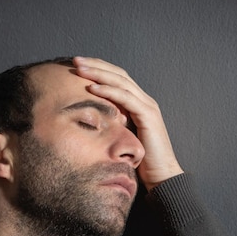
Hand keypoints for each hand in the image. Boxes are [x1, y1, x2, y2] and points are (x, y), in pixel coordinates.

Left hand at [73, 56, 183, 190]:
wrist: (161, 176)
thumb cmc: (139, 160)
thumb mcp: (119, 137)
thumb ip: (110, 124)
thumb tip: (87, 120)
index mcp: (137, 103)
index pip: (116, 78)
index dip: (98, 69)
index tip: (77, 65)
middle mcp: (144, 100)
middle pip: (118, 74)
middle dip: (95, 65)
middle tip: (74, 59)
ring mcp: (147, 106)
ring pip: (121, 82)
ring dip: (98, 73)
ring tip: (80, 68)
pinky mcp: (148, 116)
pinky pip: (126, 98)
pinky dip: (108, 92)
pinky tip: (92, 88)